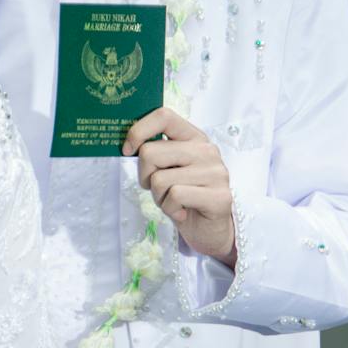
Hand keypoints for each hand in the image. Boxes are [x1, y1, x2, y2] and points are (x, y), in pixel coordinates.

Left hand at [123, 108, 236, 266]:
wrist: (209, 230)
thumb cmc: (184, 198)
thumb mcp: (168, 169)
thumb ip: (156, 153)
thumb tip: (127, 144)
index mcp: (193, 137)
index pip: (164, 116)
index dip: (138, 131)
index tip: (128, 151)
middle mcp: (207, 150)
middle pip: (150, 152)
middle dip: (145, 176)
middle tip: (159, 189)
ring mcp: (215, 172)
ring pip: (160, 179)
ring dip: (158, 197)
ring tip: (173, 202)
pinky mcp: (219, 196)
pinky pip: (175, 196)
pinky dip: (169, 209)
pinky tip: (181, 212)